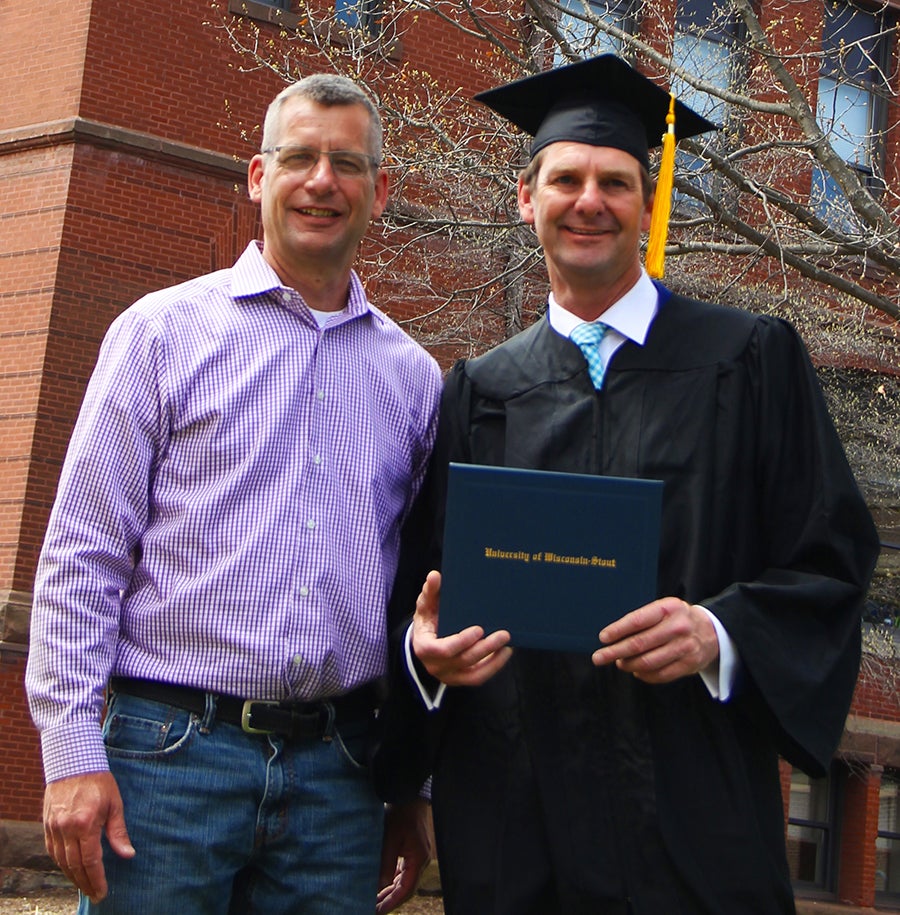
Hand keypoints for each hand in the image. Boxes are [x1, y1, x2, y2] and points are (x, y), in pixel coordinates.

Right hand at [43, 771, 134, 902]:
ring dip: (72, 876)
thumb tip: (128, 854)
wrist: (73, 762)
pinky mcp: (47, 825)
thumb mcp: (115, 804)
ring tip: (84, 885)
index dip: (96, 879)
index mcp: (85, 824)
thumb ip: (118, 832)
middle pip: (74, 866)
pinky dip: (61, 863)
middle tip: (94, 894)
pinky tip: (70, 868)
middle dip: (85, 883)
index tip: (102, 892)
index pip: (90, 861)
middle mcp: (66, 829)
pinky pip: (52, 851)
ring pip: (61, 861)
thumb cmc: (98, 781)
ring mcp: (54, 828)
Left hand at [376, 798, 432, 913]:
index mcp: (418, 859)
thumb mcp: (390, 838)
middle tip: (373, 909)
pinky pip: (404, 871)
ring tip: (375, 900)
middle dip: (390, 900)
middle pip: (406, 888)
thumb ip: (386, 863)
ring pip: (404, 880)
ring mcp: (418, 855)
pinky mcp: (413, 850)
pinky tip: (383, 884)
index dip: (392, 902)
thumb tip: (380, 886)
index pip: (406, 890)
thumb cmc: (401, 814)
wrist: (409, 795)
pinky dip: (393, 879)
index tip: (378, 911)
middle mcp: (420, 860)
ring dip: (391, 891)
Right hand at [412, 570, 511, 685]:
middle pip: (463, 660)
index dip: (462, 641)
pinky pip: (479, 677)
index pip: (443, 650)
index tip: (479, 629)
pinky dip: (494, 666)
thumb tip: (435, 575)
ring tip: (508, 645)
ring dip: (494, 661)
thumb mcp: (426, 605)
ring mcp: (449, 676)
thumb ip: (430, 591)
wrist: (425, 640)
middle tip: (504, 634)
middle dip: (485, 648)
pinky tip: (505, 652)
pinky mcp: (461, 679)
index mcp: (424, 648)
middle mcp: (436, 666)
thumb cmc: (427, 620)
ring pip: (474, 675)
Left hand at [592, 597, 718, 683]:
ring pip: (648, 662)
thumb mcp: (663, 609)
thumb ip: (642, 619)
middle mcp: (678, 627)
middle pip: (639, 643)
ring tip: (619, 663)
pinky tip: (636, 671)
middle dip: (615, 652)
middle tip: (598, 657)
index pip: (637, 620)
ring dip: (628, 664)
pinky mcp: (689, 664)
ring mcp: (685, 647)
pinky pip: (660, 675)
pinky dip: (644, 675)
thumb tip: (613, 637)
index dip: (618, 630)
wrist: (712, 631)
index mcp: (668, 608)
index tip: (603, 638)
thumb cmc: (677, 619)